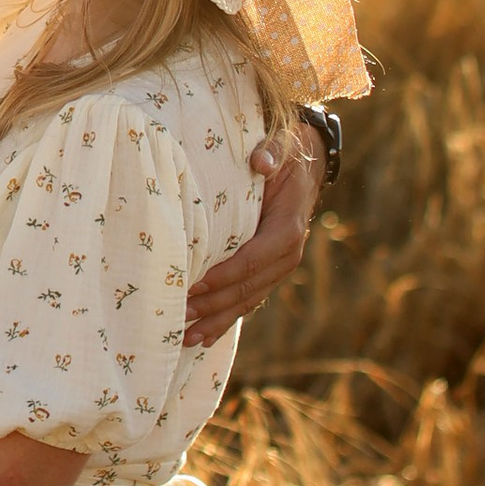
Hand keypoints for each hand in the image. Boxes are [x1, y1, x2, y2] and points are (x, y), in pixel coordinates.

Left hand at [181, 121, 324, 347]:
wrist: (305, 166)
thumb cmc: (285, 155)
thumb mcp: (281, 147)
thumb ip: (271, 153)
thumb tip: (260, 161)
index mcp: (287, 229)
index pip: (253, 260)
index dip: (224, 276)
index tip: (194, 286)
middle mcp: (286, 256)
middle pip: (247, 289)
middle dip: (213, 306)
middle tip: (179, 318)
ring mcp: (278, 269)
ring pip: (246, 302)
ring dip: (216, 321)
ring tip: (185, 338)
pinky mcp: (268, 273)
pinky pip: (247, 301)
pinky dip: (225, 320)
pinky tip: (203, 337)